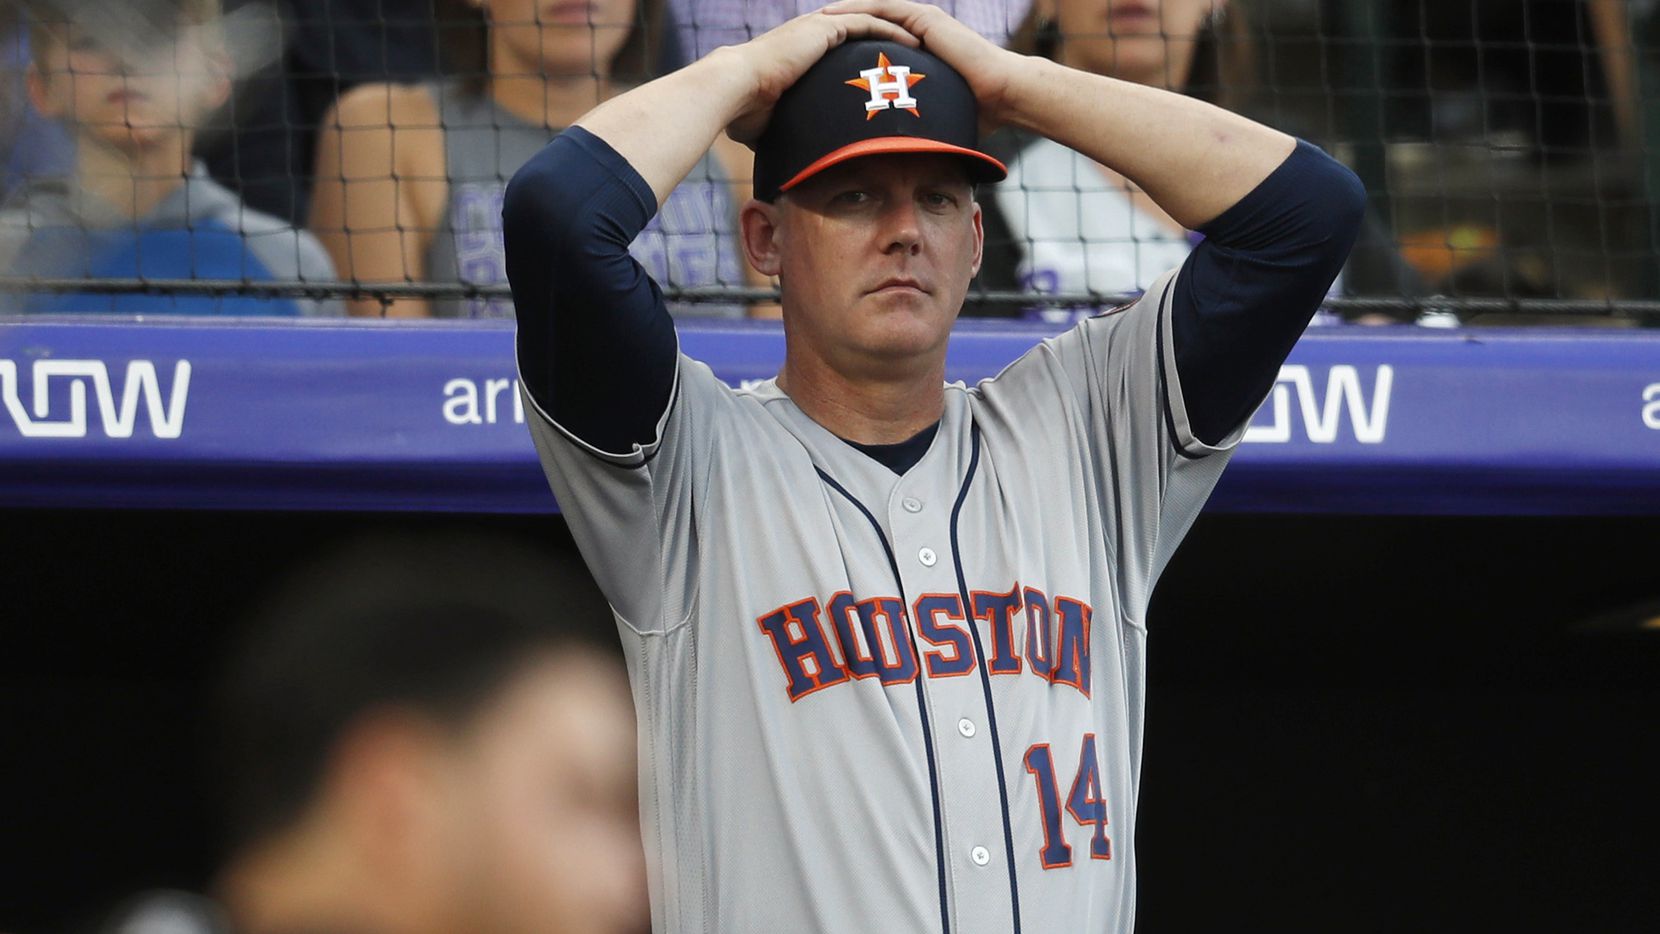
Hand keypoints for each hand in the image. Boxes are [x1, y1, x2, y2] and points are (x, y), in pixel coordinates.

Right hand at [724, 10, 921, 145]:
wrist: (734, 89)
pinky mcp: (824, 28)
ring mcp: (818, 28)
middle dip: (886, 42)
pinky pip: (867, 24)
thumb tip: (787, 167)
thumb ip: (785, 133)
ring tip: (921, 48)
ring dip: (895, 34)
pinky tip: (911, 43)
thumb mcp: (770, 124)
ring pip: (868, 23)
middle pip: (859, 32)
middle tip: (912, 59)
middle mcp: (811, 34)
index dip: (865, 58)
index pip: (840, 49)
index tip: (886, 74)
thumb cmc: (743, 112)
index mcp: (800, 52)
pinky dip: (890, 32)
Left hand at [819, 0, 1025, 126]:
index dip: (840, 50)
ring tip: (811, 21)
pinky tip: (836, 15)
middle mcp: (912, 34)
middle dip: (833, 30)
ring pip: (870, 12)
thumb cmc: (974, 112)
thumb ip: (911, 134)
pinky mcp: (924, 19)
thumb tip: (895, 169)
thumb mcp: (929, 121)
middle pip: (864, 26)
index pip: (868, 46)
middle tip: (801, 37)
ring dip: (841, 15)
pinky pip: (886, 9)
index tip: (812, 60)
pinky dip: (860, 10)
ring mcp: (918, 23)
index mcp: (911, 53)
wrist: (1001, 94)